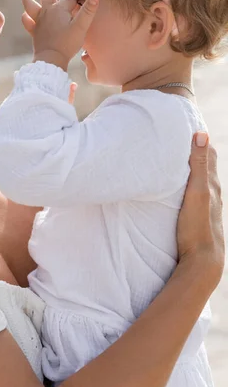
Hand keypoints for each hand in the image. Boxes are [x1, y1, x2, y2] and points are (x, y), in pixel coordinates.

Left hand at [22, 0, 97, 70]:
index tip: (86, 2)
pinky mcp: (34, 31)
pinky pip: (27, 21)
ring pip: (29, 3)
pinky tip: (26, 14)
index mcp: (59, 9)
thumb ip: (88, 12)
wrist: (51, 60)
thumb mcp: (81, 27)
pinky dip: (26, 16)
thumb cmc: (67, 44)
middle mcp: (46, 11)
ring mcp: (38, 21)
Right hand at [177, 131, 223, 287]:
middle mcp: (212, 192)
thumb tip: (202, 134)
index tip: (184, 126)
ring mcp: (206, 205)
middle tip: (176, 138)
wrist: (203, 260)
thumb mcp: (196, 191)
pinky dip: (187, 183)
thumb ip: (199, 164)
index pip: (208, 154)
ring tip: (175, 157)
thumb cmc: (198, 225)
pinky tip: (178, 187)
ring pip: (199, 179)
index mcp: (212, 183)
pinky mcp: (198, 216)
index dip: (198, 140)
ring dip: (190, 167)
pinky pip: (194, 193)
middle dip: (194, 151)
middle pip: (205, 165)